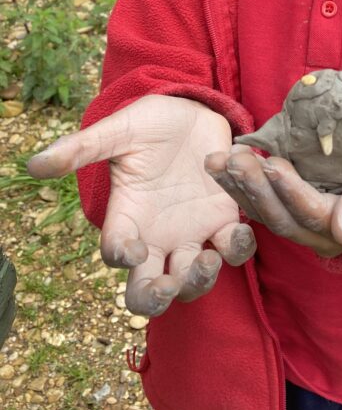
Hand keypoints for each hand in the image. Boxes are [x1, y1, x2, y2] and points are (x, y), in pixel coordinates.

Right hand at [27, 95, 255, 315]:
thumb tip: (34, 164)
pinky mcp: (225, 219)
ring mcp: (193, 232)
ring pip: (194, 281)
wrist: (195, 110)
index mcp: (128, 217)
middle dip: (158, 298)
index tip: (132, 248)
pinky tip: (239, 229)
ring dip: (200, 280)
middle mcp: (158, 235)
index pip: (115, 253)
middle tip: (169, 284)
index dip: (121, 258)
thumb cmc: (151, 122)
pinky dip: (238, 247)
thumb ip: (83, 147)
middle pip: (150, 291)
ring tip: (207, 258)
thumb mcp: (119, 130)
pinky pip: (234, 249)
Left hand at [205, 109, 341, 257]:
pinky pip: (265, 209)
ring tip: (219, 161)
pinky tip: (223, 168)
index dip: (291, 191)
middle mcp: (329, 239)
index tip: (271, 162)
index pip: (316, 214)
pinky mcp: (295, 217)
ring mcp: (310, 231)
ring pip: (269, 217)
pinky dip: (243, 188)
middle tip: (236, 159)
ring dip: (241, 189)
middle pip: (286, 221)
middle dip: (257, 189)